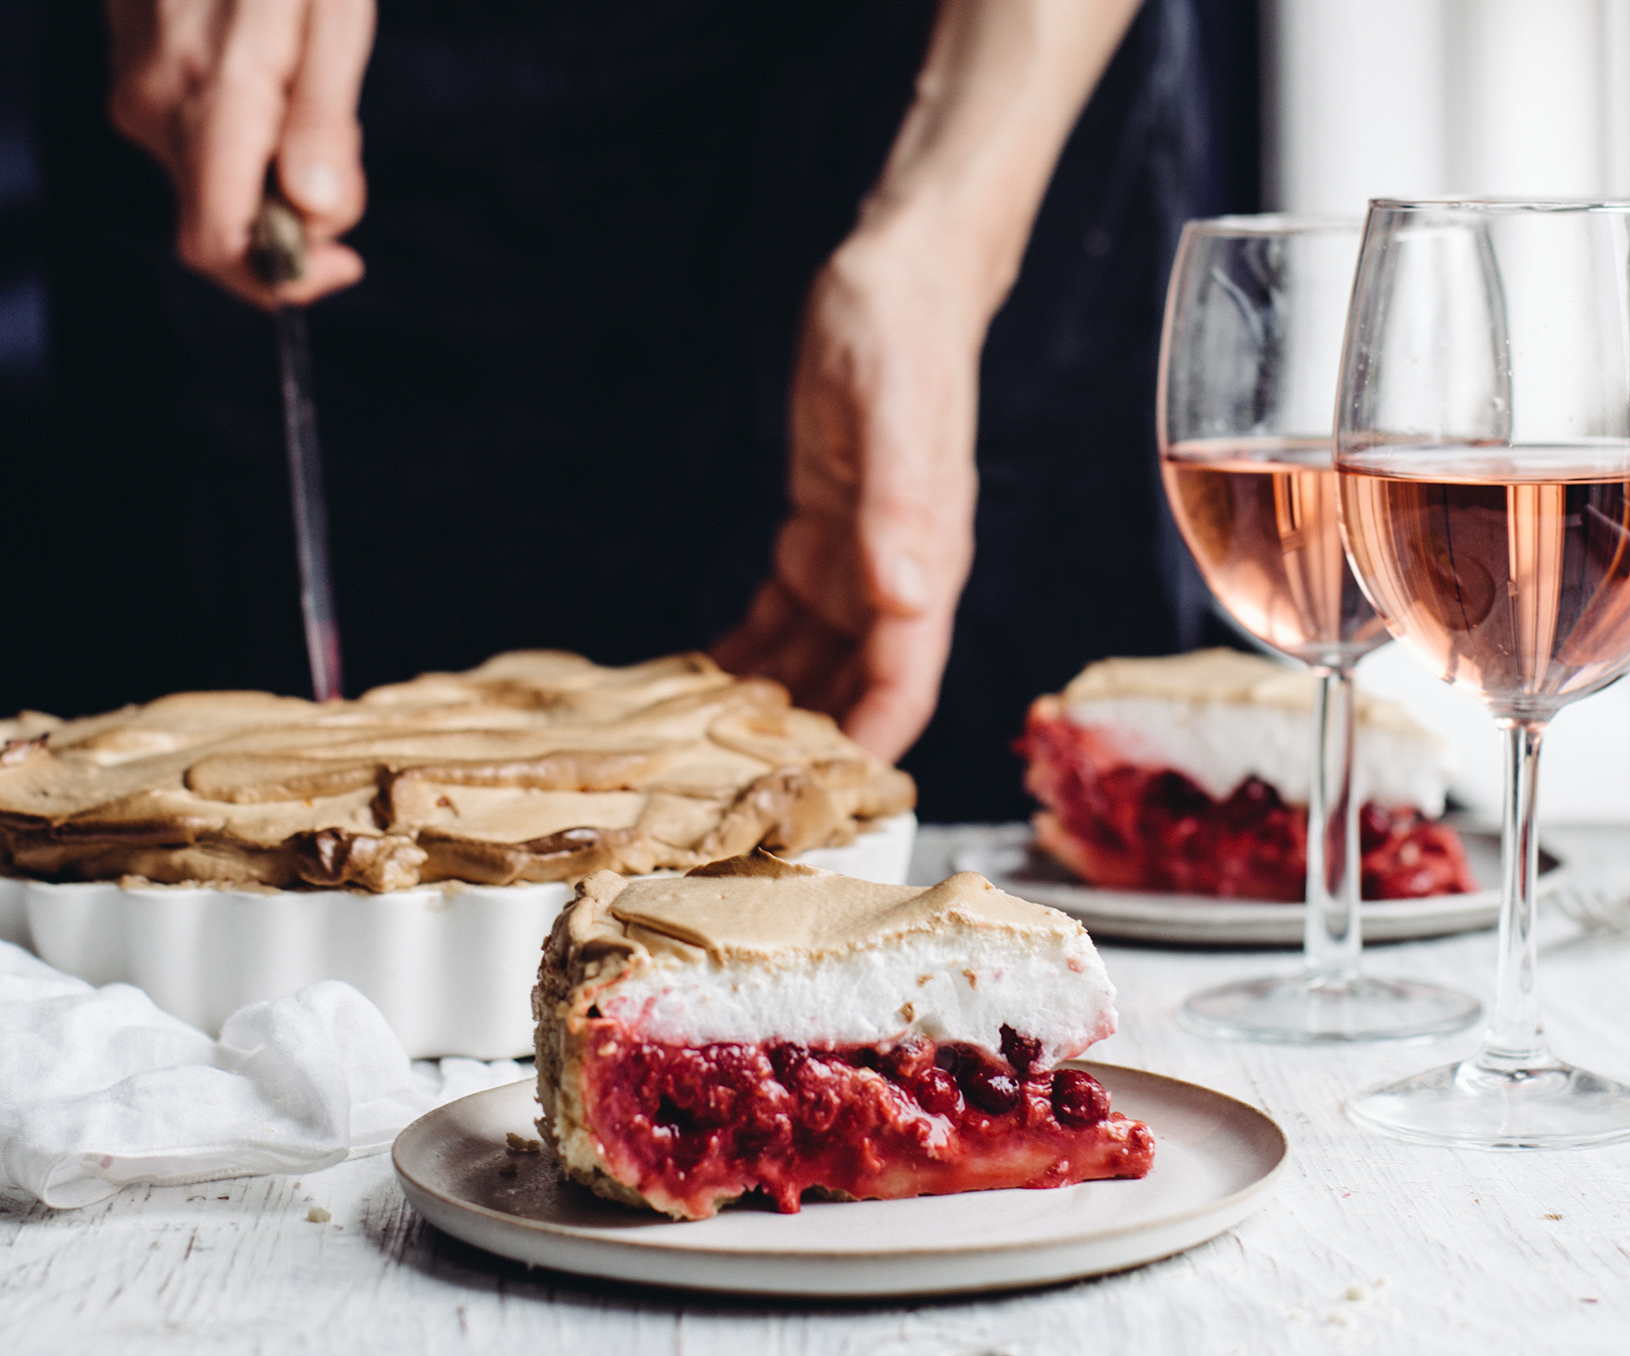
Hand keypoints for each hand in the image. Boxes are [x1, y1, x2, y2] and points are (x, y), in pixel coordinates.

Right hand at [106, 0, 375, 307]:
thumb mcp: (333, 20)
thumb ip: (323, 124)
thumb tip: (317, 212)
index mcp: (212, 102)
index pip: (220, 246)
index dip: (283, 281)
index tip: (345, 262)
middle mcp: (155, 109)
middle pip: (224, 224)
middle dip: (295, 217)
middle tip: (342, 141)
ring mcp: (136, 91)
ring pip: (214, 182)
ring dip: (274, 168)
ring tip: (305, 81)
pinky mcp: (133, 74)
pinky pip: (195, 141)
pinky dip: (247, 136)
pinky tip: (271, 72)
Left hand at [713, 227, 985, 762]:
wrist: (898, 283)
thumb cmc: (903, 341)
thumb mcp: (896, 418)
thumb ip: (902, 511)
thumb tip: (907, 601)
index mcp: (924, 562)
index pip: (907, 679)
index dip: (873, 741)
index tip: (832, 798)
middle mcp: (895, 574)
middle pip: (860, 685)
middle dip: (814, 739)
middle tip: (743, 786)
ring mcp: (859, 558)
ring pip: (819, 660)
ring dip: (773, 704)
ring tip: (707, 742)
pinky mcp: (821, 532)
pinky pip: (787, 615)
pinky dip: (752, 650)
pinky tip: (705, 673)